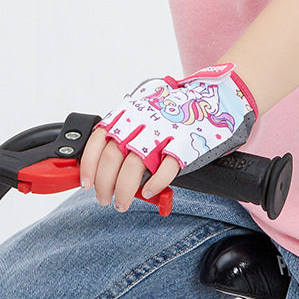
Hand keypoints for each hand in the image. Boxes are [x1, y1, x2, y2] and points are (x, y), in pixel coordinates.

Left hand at [80, 63, 257, 211]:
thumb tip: (103, 160)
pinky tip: (148, 193)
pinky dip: (154, 185)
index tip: (85, 182)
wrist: (213, 96)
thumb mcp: (144, 110)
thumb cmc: (175, 108)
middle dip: (104, 184)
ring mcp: (164, 133)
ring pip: (134, 167)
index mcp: (129, 112)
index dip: (89, 164)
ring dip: (124, 190)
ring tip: (121, 202)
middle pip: (112, 157)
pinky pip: (165, 170)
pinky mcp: (185, 146)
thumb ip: (125, 130)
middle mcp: (142, 121)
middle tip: (104, 198)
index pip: (98, 139)